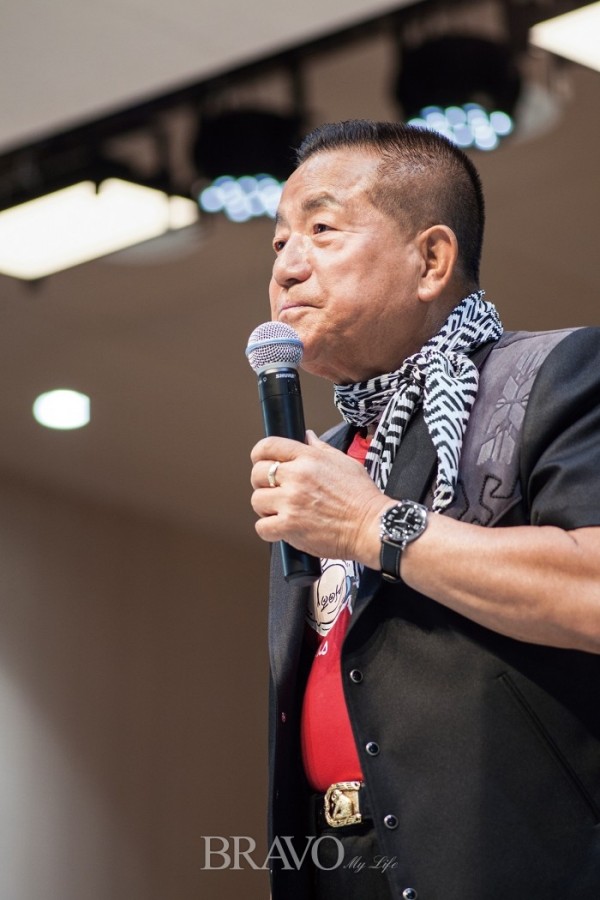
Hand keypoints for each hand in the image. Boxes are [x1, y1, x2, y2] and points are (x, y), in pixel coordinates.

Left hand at [250, 430, 392, 566]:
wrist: (371, 526)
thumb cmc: (362, 497)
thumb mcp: (344, 462)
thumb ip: (320, 448)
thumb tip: (307, 436)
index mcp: (309, 458)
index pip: (268, 446)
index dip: (259, 454)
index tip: (260, 461)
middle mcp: (297, 477)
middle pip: (257, 473)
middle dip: (262, 483)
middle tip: (275, 491)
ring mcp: (291, 502)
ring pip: (256, 500)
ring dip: (266, 507)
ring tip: (281, 511)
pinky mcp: (289, 526)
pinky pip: (262, 526)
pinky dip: (268, 529)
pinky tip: (281, 528)